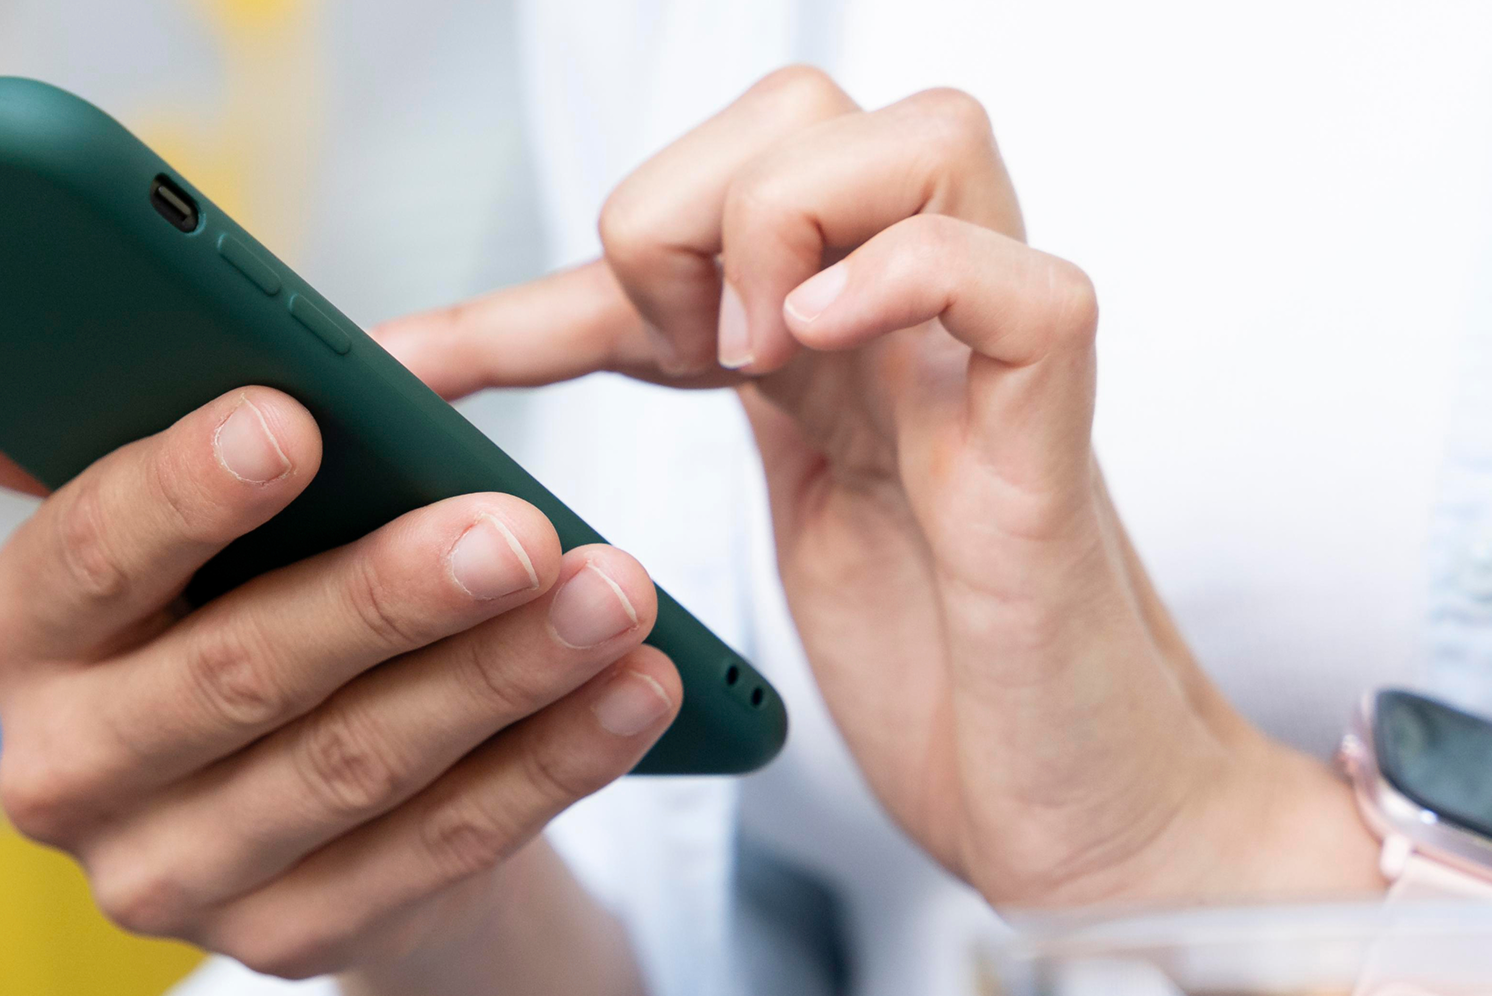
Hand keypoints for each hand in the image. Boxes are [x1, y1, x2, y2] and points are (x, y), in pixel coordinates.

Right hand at [0, 355, 679, 981]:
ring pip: (352, 769)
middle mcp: (64, 770)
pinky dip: (547, 767)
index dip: (180, 492)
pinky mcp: (288, 942)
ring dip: (499, 679)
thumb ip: (77, 420)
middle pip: (233, 677)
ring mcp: (172, 875)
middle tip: (516, 528)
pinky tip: (630, 693)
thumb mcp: (171, 507)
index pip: (82, 559)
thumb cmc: (239, 586)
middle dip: (388, 597)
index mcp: (18, 635)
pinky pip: (435, 854)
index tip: (290, 418)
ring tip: (612, 595)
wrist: (307, 787)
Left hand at [383, 67, 1378, 906]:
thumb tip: (473, 490)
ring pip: (926, 134)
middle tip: (673, 363)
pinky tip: (815, 346)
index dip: (523, 291)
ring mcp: (991, 361)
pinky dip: (907, 276)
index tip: (412, 372)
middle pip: (804, 110)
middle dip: (688, 204)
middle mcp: (916, 320)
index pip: (681, 213)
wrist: (1079, 829)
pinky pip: (1016, 278)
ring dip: (791, 221)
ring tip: (754, 357)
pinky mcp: (1053, 434)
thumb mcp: (746, 559)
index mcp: (829, 341)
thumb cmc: (935, 696)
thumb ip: (671, 473)